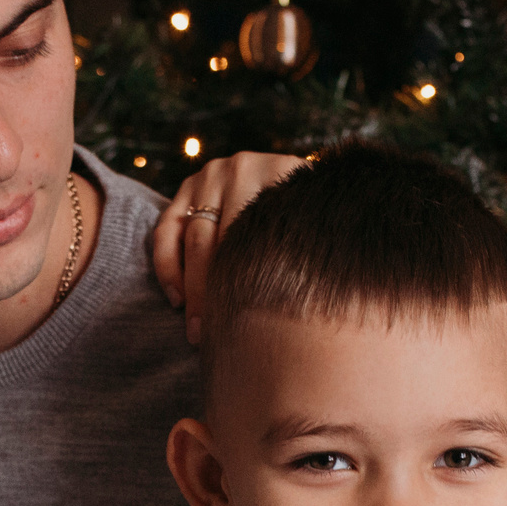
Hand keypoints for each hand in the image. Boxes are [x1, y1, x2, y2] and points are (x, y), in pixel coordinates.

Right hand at [148, 152, 308, 341]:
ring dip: (192, 290)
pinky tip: (176, 300)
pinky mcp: (185, 188)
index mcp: (282, 173)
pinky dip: (167, 267)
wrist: (284, 183)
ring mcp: (210, 175)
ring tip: (198, 330)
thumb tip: (340, 307)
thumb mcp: (319, 225)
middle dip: (215, 294)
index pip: (260, 237)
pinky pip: (166, 232)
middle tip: (217, 337)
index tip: (253, 329)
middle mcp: (243, 168)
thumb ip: (321, 246)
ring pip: (194, 241)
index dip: (253, 285)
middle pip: (224, 240)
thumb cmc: (307, 224)